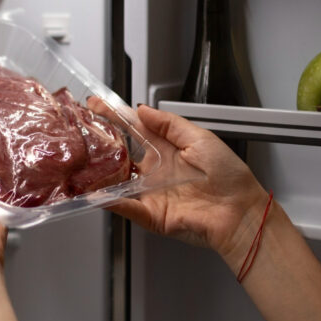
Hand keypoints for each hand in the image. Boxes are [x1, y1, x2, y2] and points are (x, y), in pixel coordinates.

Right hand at [87, 98, 268, 268]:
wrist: (239, 210)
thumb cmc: (228, 176)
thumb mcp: (199, 137)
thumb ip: (169, 123)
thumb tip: (143, 109)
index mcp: (167, 149)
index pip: (134, 129)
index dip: (115, 117)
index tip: (96, 105)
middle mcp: (156, 170)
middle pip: (120, 155)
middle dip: (99, 144)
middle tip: (81, 133)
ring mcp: (151, 193)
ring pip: (117, 182)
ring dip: (99, 173)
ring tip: (81, 161)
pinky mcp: (152, 215)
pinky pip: (126, 206)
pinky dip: (110, 201)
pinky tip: (96, 193)